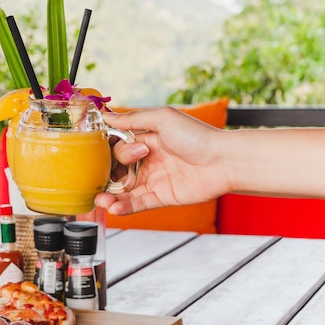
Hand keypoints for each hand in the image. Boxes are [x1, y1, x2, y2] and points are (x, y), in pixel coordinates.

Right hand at [95, 107, 229, 214]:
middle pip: (117, 170)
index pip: (117, 147)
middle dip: (106, 175)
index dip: (110, 151)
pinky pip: (138, 203)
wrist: (223, 160)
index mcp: (145, 141)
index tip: (102, 153)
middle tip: (106, 175)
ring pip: (124, 190)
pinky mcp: (161, 197)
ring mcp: (153, 180)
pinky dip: (124, 207)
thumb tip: (108, 117)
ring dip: (109, 196)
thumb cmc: (197, 135)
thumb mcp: (163, 118)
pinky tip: (114, 208)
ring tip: (101, 200)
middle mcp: (147, 161)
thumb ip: (134, 119)